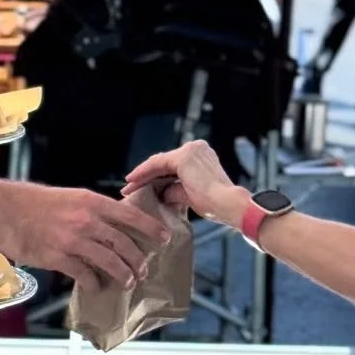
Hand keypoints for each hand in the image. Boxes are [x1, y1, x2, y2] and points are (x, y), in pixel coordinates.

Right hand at [0, 185, 166, 289]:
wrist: (1, 210)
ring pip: (110, 262)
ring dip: (123, 275)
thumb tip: (109, 224)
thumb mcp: (68, 197)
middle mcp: (86, 220)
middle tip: (145, 269)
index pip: (131, 216)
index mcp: (91, 202)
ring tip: (128, 282)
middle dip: (139, 260)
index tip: (164, 238)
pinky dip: (94, 283)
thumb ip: (90, 210)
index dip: (151, 228)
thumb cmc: (30, 202)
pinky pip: (84, 275)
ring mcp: (73, 240)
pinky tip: (96, 286)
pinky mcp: (57, 258)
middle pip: (125, 244)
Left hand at [123, 143, 242, 224]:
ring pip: (158, 163)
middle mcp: (197, 148)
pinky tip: (131, 182)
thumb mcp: (192, 195)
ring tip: (127, 187)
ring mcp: (190, 150)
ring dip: (142, 176)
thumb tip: (163, 193)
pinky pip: (157, 164)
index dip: (154, 176)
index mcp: (202, 156)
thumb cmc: (216, 205)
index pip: (172, 165)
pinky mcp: (183, 157)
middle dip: (146, 176)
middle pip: (164, 162)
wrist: (228, 204)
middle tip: (129, 187)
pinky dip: (143, 173)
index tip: (140, 187)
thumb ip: (176, 190)